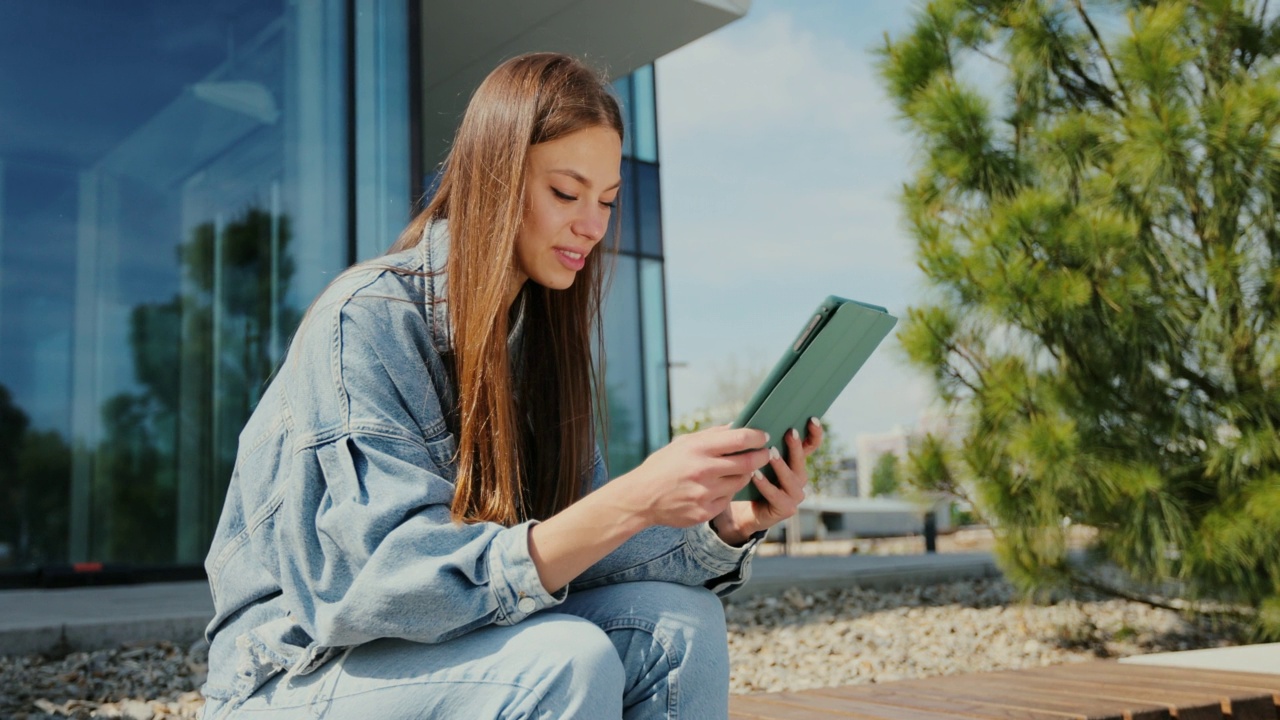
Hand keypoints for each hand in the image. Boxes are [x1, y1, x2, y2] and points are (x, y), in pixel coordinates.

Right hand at [619, 426, 770, 529]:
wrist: (641, 497)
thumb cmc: (663, 466)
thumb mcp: (683, 443)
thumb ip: (711, 436)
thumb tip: (738, 426)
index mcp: (697, 449)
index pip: (739, 439)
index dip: (757, 437)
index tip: (764, 436)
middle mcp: (703, 471)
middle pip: (747, 463)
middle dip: (762, 456)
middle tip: (766, 453)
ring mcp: (704, 493)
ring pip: (740, 482)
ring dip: (746, 474)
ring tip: (741, 469)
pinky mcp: (704, 511)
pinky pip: (727, 499)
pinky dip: (727, 491)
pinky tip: (719, 487)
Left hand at [713, 418, 823, 543]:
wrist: (743, 511)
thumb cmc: (750, 478)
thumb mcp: (756, 457)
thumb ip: (759, 443)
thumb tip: (750, 420)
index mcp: (795, 462)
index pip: (811, 445)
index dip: (815, 433)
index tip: (812, 419)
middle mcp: (799, 477)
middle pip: (801, 459)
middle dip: (796, 446)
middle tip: (790, 432)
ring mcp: (795, 494)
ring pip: (790, 478)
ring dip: (780, 465)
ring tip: (770, 454)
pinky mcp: (786, 509)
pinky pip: (775, 495)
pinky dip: (765, 484)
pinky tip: (754, 474)